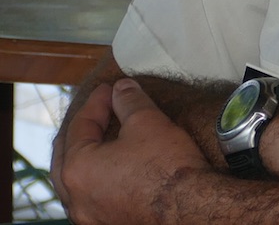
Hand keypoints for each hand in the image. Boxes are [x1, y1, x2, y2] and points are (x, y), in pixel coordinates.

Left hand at [52, 78, 211, 224]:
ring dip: (85, 157)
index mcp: (76, 169)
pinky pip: (91, 197)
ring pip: (75, 182)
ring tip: (102, 139)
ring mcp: (89, 217)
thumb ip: (129, 100)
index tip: (110, 89)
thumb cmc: (167, 167)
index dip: (96, 102)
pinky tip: (112, 171)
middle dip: (81, 130)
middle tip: (98, 111)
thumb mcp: (148, 121)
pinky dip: (95, 178)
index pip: (79, 126)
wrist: (190, 207)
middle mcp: (75, 198)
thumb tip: (122, 89)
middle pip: (65, 156)